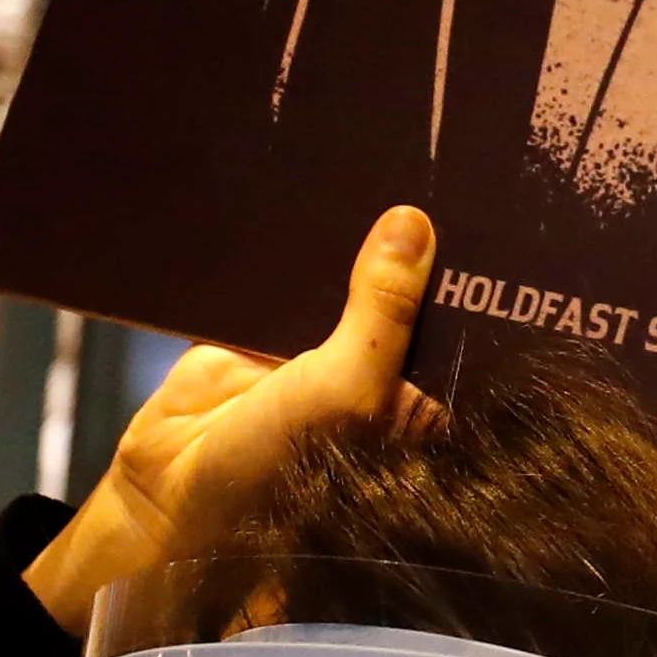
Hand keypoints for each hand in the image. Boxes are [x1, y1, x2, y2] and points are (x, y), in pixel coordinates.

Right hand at [21, 207, 445, 635]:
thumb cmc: (280, 467)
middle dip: (409, 246)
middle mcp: (375, 370)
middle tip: (429, 172)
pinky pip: (286, 273)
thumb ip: (382, 308)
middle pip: (403, 291)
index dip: (467, 278)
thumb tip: (412, 225)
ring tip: (372, 165)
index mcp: (416, 399)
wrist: (171, 491)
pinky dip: (290, 243)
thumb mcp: (350, 386)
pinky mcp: (262, 329)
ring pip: (345, 275)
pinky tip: (307, 190)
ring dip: (348, 238)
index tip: (485, 208)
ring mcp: (316, 347)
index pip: (456, 327)